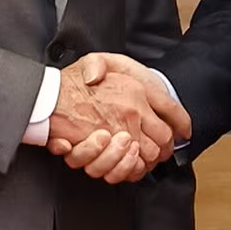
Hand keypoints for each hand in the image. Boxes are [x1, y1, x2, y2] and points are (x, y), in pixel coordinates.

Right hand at [47, 54, 190, 183]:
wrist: (46, 103)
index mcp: (135, 89)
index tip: (185, 130)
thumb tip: (118, 80)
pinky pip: (129, 167)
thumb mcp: (94, 60)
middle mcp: (132, 111)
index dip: (182, 123)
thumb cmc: (69, 83)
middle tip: (164, 149)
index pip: (172, 109)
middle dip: (166, 146)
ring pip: (149, 155)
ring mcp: (120, 132)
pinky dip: (133, 169)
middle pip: (164, 137)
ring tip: (147, 157)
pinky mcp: (107, 150)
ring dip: (150, 159)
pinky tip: (131, 164)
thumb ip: (110, 64)